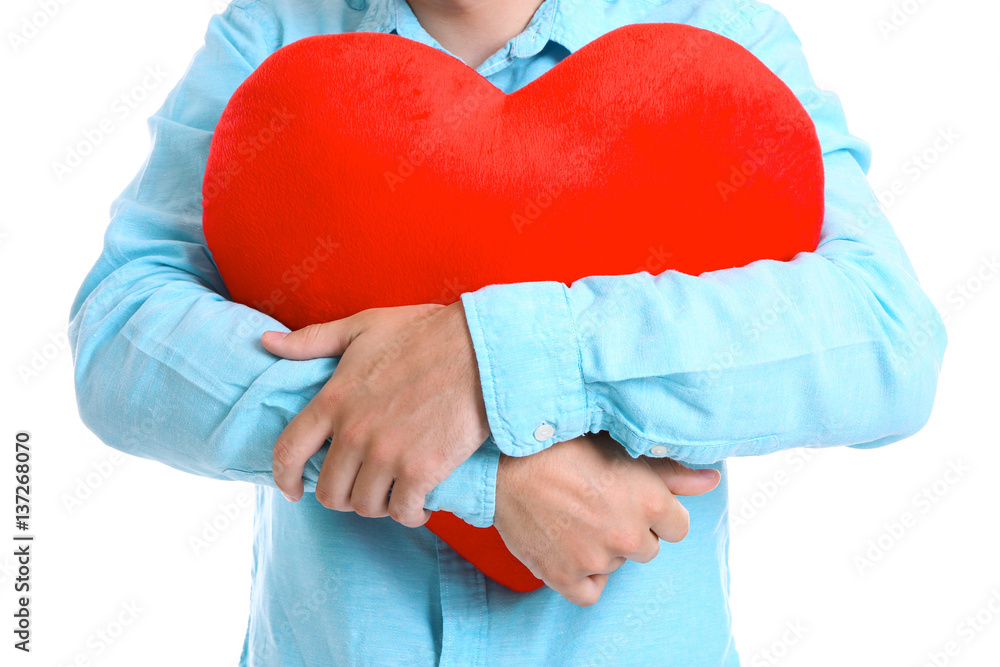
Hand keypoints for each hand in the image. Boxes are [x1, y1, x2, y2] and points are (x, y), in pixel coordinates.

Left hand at [261, 301, 490, 527]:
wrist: (483, 349)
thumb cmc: (425, 334)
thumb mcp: (363, 327)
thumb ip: (313, 340)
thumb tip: (267, 342)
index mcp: (334, 399)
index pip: (288, 452)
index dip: (284, 478)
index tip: (292, 489)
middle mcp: (354, 432)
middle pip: (328, 491)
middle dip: (341, 496)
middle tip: (361, 488)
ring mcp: (387, 455)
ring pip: (365, 506)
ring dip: (377, 505)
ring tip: (393, 493)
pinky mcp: (421, 471)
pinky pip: (403, 512)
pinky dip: (410, 514)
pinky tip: (420, 504)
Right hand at [493, 431, 719, 606]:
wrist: (504, 460)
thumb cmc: (563, 445)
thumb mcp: (621, 449)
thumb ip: (672, 472)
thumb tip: (713, 480)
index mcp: (651, 502)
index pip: (677, 527)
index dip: (654, 511)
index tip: (629, 497)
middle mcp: (630, 535)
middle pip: (647, 548)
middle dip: (629, 530)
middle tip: (598, 503)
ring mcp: (597, 559)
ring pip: (615, 565)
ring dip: (602, 548)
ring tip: (574, 515)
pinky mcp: (565, 576)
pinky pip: (590, 592)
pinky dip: (584, 576)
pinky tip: (571, 548)